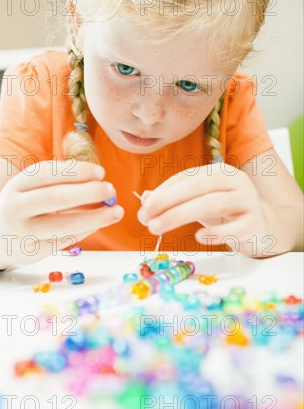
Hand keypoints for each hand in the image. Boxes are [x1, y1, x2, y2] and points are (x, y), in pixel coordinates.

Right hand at [0, 160, 123, 265]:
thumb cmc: (23, 205)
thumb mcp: (31, 188)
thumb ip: (60, 184)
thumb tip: (100, 183)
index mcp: (17, 185)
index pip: (47, 173)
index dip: (76, 172)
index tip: (101, 172)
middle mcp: (16, 207)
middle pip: (54, 198)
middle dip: (87, 193)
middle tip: (110, 189)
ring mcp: (23, 232)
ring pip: (63, 225)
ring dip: (95, 218)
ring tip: (116, 211)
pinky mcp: (33, 251)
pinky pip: (65, 240)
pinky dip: (87, 230)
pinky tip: (100, 222)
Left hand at [137, 163, 269, 255]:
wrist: (263, 228)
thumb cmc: (226, 213)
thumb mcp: (198, 202)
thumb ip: (173, 199)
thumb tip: (145, 198)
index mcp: (219, 171)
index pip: (185, 177)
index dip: (162, 192)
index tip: (143, 208)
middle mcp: (234, 181)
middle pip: (196, 187)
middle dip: (166, 202)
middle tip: (145, 219)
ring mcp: (247, 201)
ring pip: (211, 204)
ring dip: (179, 216)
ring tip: (157, 228)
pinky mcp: (255, 224)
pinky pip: (234, 228)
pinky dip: (214, 233)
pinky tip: (197, 237)